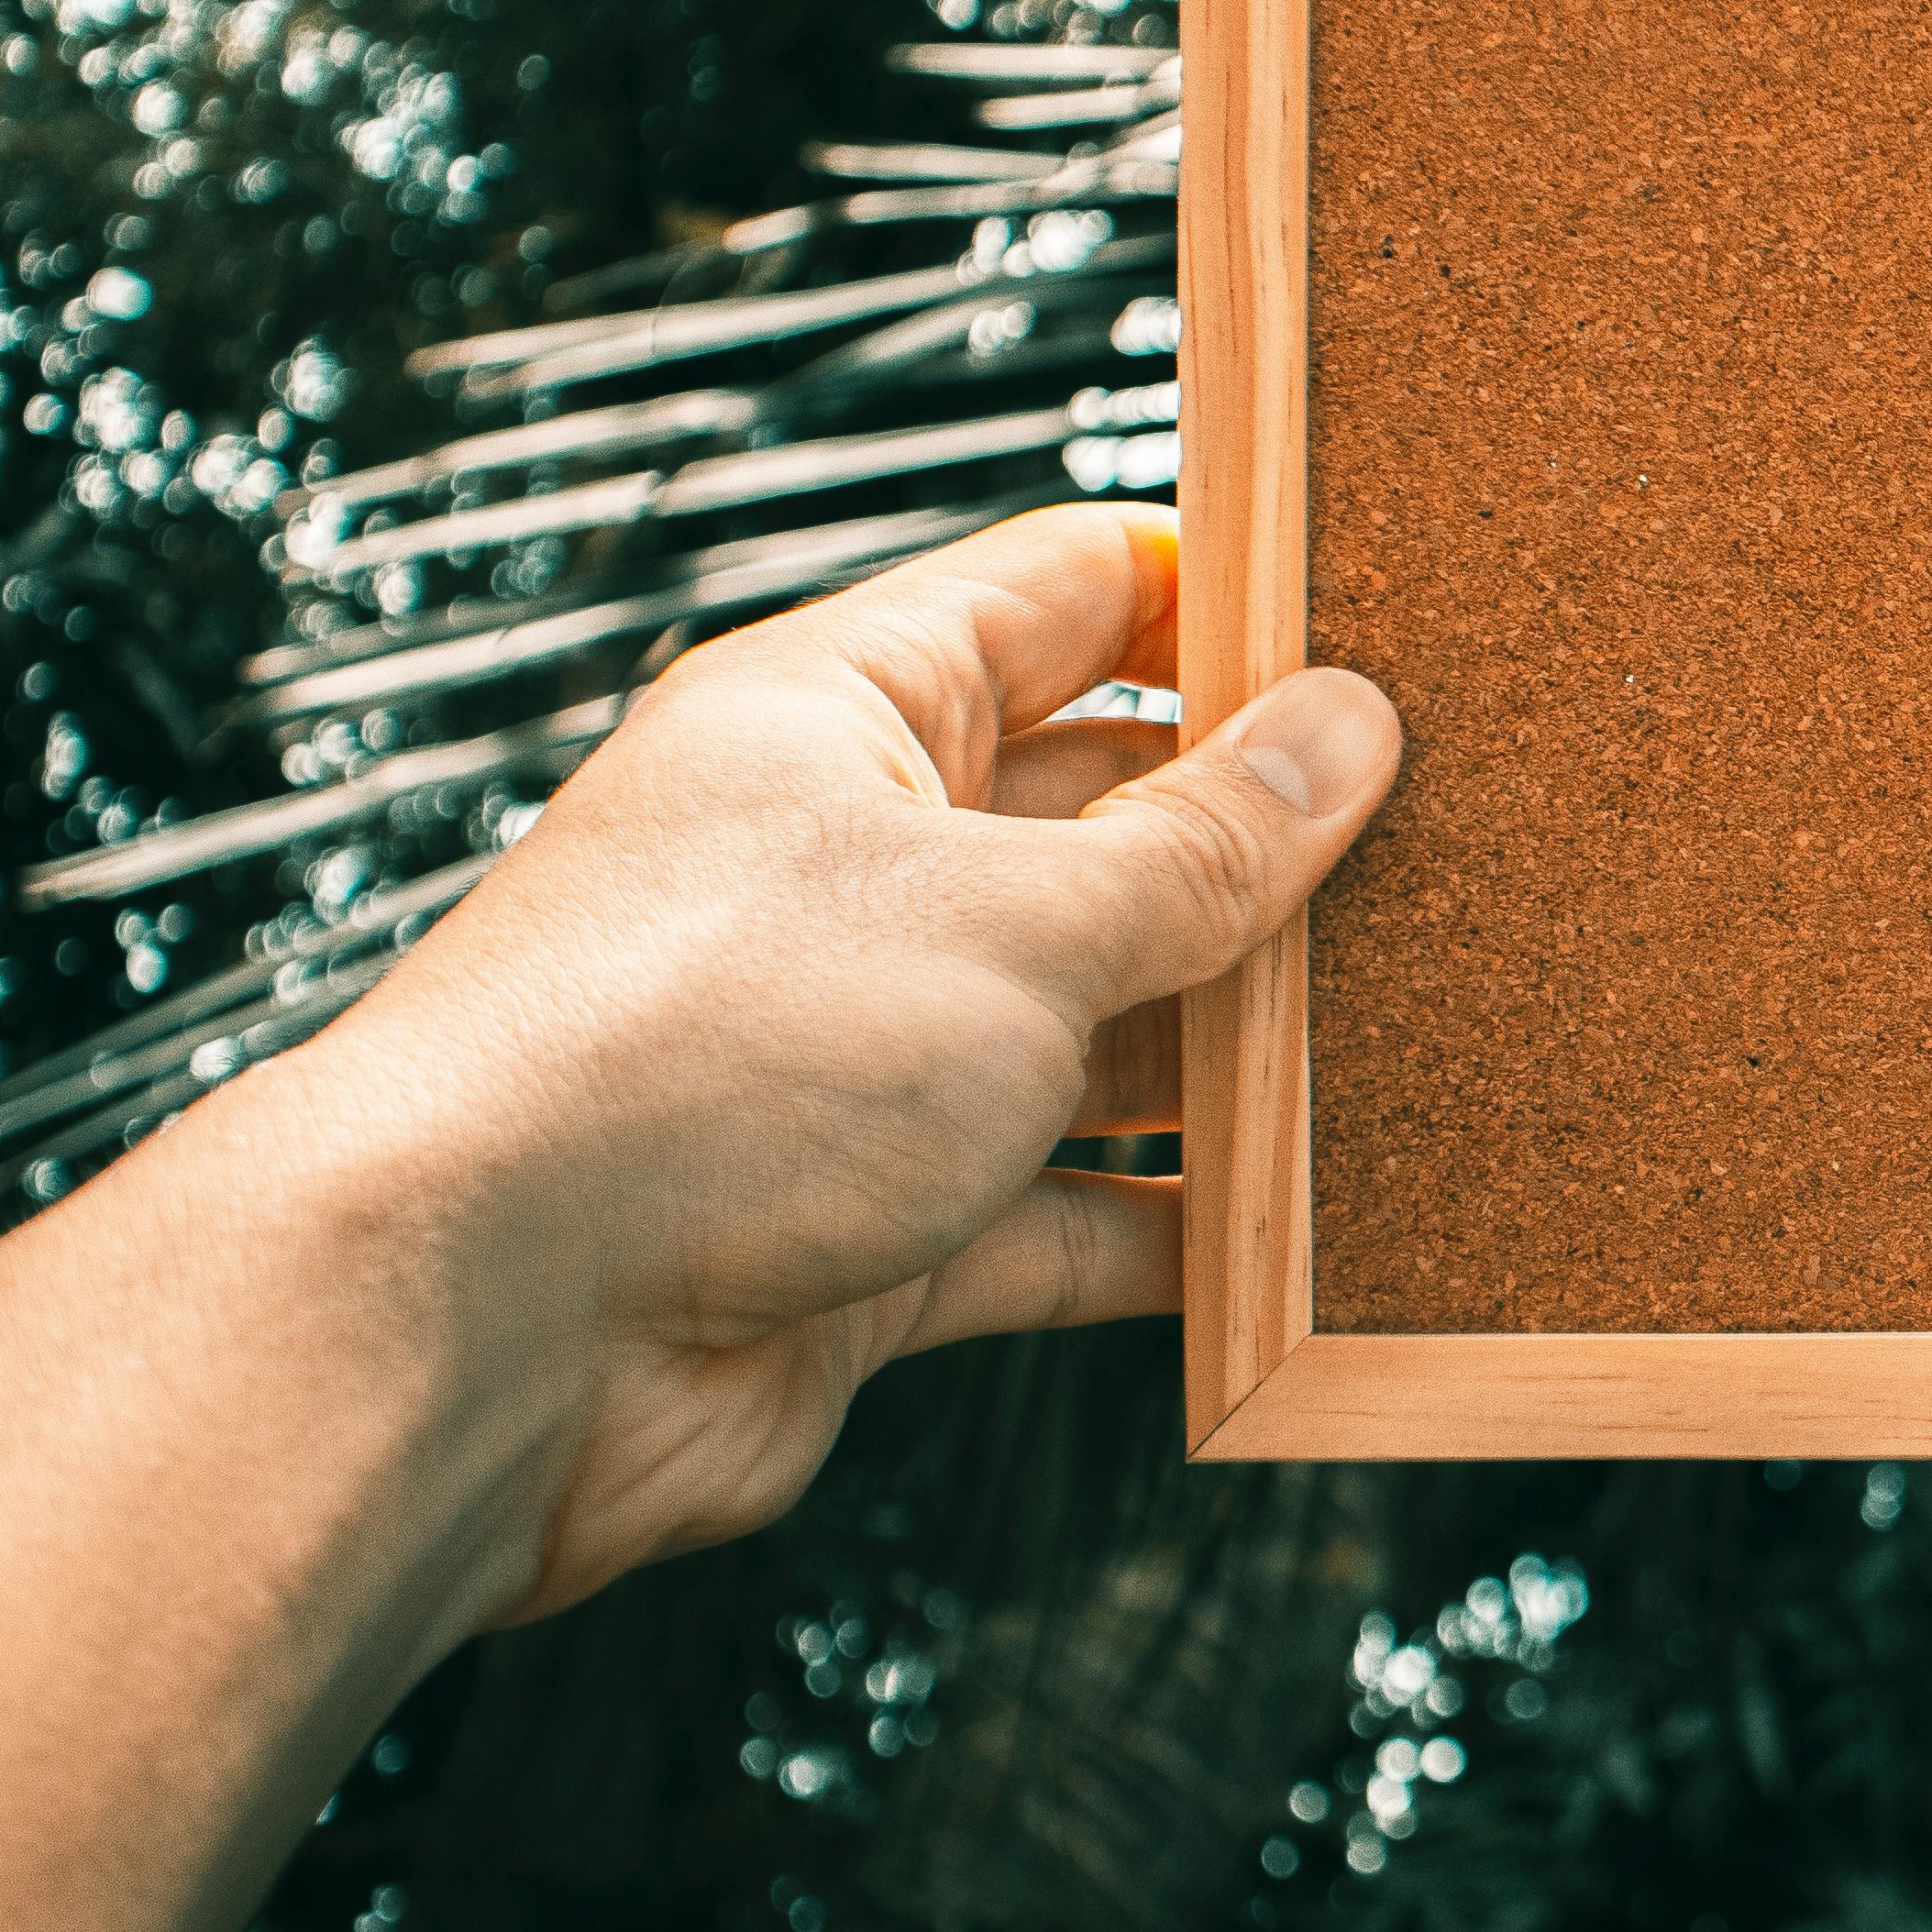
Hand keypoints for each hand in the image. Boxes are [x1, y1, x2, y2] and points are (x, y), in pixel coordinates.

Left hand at [269, 503, 1399, 1621]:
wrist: (478, 1335)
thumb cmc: (693, 1058)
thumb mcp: (1014, 914)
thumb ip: (1201, 845)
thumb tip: (1347, 738)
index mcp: (844, 713)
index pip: (1069, 596)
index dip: (1228, 603)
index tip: (1392, 637)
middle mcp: (845, 869)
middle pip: (1107, 821)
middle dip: (1262, 849)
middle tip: (1453, 857)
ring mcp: (859, 1056)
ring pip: (1101, 1027)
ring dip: (1234, 1048)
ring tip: (1410, 1043)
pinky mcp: (872, 1227)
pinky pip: (1063, 1213)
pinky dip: (1171, 1230)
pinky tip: (1294, 1237)